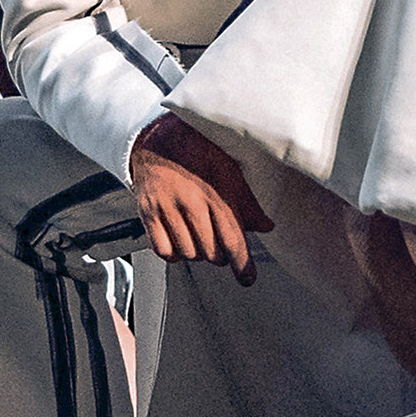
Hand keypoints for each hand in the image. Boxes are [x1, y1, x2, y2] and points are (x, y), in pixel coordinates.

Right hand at [129, 112, 273, 286]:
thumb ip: (248, 202)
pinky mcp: (148, 213)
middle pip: (211, 252)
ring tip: (201, 237)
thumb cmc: (199, 151)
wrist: (158, 137)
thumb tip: (267, 227)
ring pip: (189, 253)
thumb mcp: (230, 169)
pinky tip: (181, 241)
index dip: (242, 264)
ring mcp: (168, 208)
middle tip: (220, 244)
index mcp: (218, 191)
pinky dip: (174, 254)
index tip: (247, 279)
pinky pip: (163, 250)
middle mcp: (192, 201)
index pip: (233, 238)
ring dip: (198, 253)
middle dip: (220, 255)